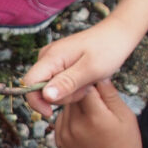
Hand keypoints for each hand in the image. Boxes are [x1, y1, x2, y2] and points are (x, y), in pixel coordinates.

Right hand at [22, 17, 141, 114]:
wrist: (118, 34)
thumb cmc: (108, 49)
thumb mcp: (90, 70)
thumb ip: (66, 83)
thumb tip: (45, 96)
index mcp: (51, 57)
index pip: (29, 83)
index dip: (36, 101)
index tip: (50, 113)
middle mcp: (47, 57)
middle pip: (40, 88)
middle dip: (60, 96)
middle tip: (84, 88)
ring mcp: (53, 59)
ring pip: (50, 87)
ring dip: (69, 92)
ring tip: (87, 82)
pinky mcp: (59, 63)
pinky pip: (58, 82)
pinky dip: (71, 86)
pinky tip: (85, 80)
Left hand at [54, 81, 146, 147]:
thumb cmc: (126, 143)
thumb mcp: (125, 115)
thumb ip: (109, 93)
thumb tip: (98, 75)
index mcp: (95, 117)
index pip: (84, 87)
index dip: (91, 83)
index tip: (97, 83)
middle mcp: (75, 125)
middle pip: (72, 96)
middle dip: (82, 93)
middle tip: (95, 98)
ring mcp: (64, 134)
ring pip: (65, 107)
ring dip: (75, 105)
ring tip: (91, 113)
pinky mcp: (58, 141)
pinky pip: (60, 120)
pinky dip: (69, 118)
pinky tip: (84, 124)